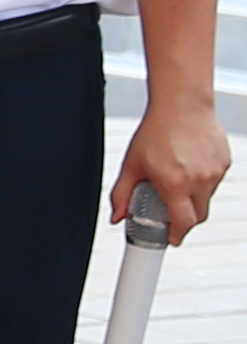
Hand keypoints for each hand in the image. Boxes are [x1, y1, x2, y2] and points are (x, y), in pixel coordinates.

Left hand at [118, 97, 231, 243]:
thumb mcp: (132, 164)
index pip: (183, 223)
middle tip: (170, 213)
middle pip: (198, 216)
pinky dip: (202, 183)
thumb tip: (116, 216)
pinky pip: (214, 183)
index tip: (170, 238)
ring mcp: (215, 171)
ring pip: (206, 199)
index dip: (176, 235)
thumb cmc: (156, 131)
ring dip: (192, 199)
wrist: (182, 105)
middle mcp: (199, 180)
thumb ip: (121, 194)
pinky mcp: (225, 162)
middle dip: (184, 220)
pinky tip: (189, 167)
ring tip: (176, 179)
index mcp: (175, 183)